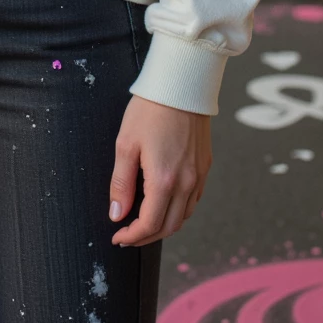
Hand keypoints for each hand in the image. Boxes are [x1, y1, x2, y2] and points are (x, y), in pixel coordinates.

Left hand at [108, 95, 211, 245]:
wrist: (182, 85)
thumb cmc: (150, 110)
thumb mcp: (126, 145)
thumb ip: (121, 184)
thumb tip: (117, 214)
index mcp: (164, 180)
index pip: (149, 225)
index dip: (131, 237)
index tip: (117, 237)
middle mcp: (186, 183)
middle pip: (168, 227)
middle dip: (146, 237)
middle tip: (127, 234)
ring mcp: (199, 175)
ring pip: (184, 216)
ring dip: (163, 226)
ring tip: (143, 222)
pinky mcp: (205, 166)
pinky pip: (194, 200)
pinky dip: (178, 211)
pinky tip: (164, 204)